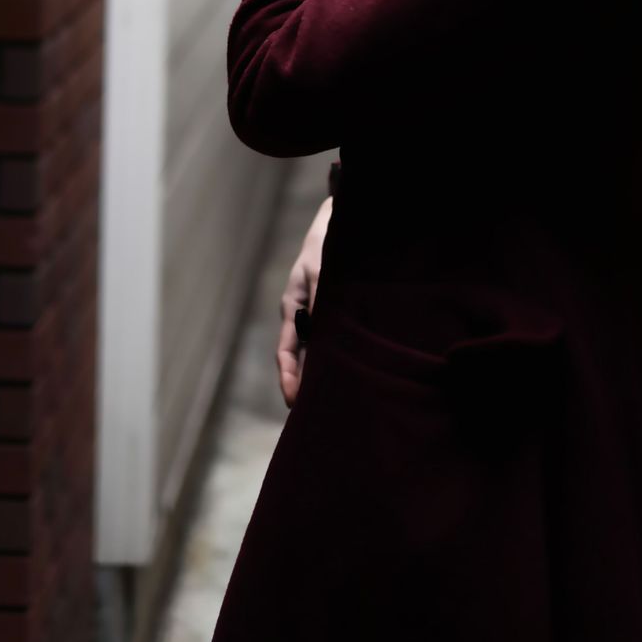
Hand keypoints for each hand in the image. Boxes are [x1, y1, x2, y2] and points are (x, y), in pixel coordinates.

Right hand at [277, 195, 332, 407]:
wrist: (335, 226)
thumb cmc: (326, 248)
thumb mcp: (320, 273)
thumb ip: (320, 302)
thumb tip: (321, 335)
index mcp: (293, 309)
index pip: (286, 353)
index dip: (289, 379)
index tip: (293, 403)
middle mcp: (303, 317)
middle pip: (302, 359)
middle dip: (307, 386)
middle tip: (317, 415)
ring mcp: (317, 315)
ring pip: (318, 352)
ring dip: (324, 374)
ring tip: (338, 401)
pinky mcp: (333, 312)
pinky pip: (332, 340)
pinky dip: (337, 357)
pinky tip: (354, 371)